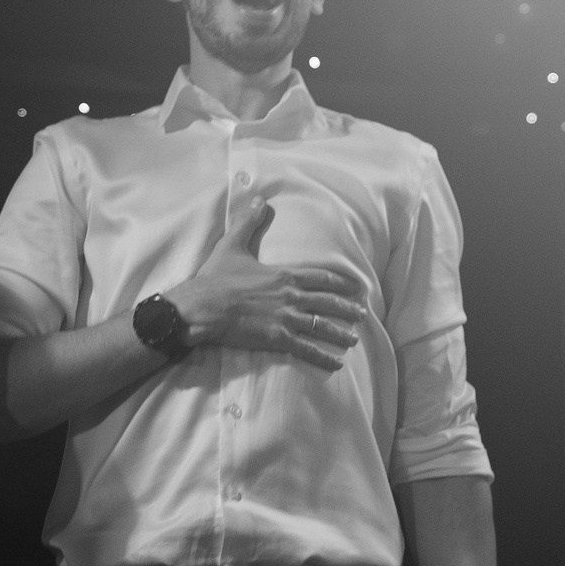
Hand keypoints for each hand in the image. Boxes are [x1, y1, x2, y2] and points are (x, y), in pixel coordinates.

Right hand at [163, 196, 367, 369]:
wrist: (202, 307)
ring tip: (353, 339)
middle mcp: (290, 296)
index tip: (356, 288)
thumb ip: (249, 223)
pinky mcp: (277, 338)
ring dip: (340, 334)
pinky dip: (323, 357)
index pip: (321, 277)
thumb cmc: (215, 278)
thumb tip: (259, 201)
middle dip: (347, 309)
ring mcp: (286, 318)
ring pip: (322, 327)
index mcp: (284, 275)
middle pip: (328, 303)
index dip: (341, 283)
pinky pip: (306, 349)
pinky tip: (336, 364)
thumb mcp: (232, 245)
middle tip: (362, 315)